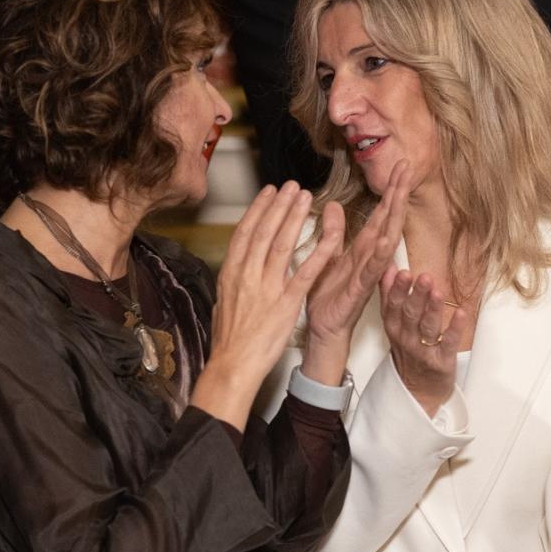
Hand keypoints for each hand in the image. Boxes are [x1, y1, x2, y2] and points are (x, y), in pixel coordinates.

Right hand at [193, 183, 339, 426]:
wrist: (232, 365)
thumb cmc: (228, 341)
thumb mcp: (222, 303)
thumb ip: (231, 282)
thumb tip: (232, 268)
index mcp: (231, 273)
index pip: (245, 233)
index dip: (258, 209)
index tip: (268, 192)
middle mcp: (247, 274)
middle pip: (264, 231)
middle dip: (278, 205)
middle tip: (291, 186)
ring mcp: (267, 287)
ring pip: (282, 244)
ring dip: (295, 217)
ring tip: (305, 197)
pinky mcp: (286, 303)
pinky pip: (305, 272)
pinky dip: (318, 252)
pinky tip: (328, 237)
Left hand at [300, 162, 410, 383]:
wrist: (324, 329)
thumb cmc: (328, 296)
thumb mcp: (328, 256)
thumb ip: (333, 232)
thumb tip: (333, 206)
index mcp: (362, 248)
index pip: (380, 214)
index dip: (390, 191)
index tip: (400, 166)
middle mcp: (370, 258)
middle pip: (388, 220)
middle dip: (397, 194)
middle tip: (407, 166)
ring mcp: (368, 273)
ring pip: (386, 239)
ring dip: (394, 216)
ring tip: (402, 191)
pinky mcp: (360, 289)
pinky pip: (373, 269)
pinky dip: (381, 254)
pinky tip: (388, 238)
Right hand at [381, 267, 471, 417]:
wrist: (417, 392)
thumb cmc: (408, 353)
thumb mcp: (393, 325)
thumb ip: (389, 296)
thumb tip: (387, 268)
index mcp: (394, 328)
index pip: (392, 306)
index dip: (396, 289)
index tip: (401, 271)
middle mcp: (406, 339)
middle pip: (410, 314)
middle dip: (416, 295)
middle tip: (423, 277)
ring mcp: (424, 351)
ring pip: (427, 327)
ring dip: (432, 309)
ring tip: (437, 291)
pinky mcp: (442, 361)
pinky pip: (449, 343)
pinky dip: (455, 327)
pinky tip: (461, 312)